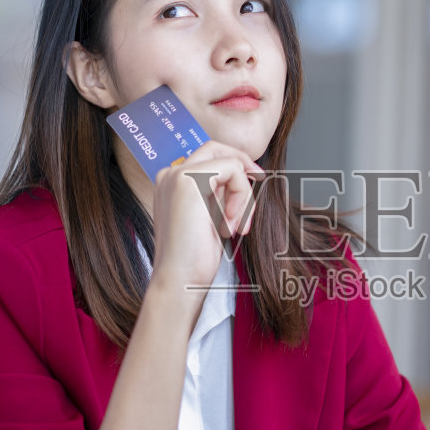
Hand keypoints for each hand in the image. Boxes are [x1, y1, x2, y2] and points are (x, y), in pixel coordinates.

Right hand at [149, 140, 264, 297]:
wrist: (180, 281)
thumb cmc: (193, 259)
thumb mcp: (209, 217)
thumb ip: (218, 194)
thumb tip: (241, 174)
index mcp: (170, 183)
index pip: (208, 158)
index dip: (234, 166)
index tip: (254, 178)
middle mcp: (169, 175)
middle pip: (215, 148)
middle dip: (242, 164)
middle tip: (260, 178)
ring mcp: (177, 175)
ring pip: (228, 161)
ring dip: (242, 193)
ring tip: (234, 225)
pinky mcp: (190, 180)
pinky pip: (232, 169)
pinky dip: (241, 196)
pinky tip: (230, 224)